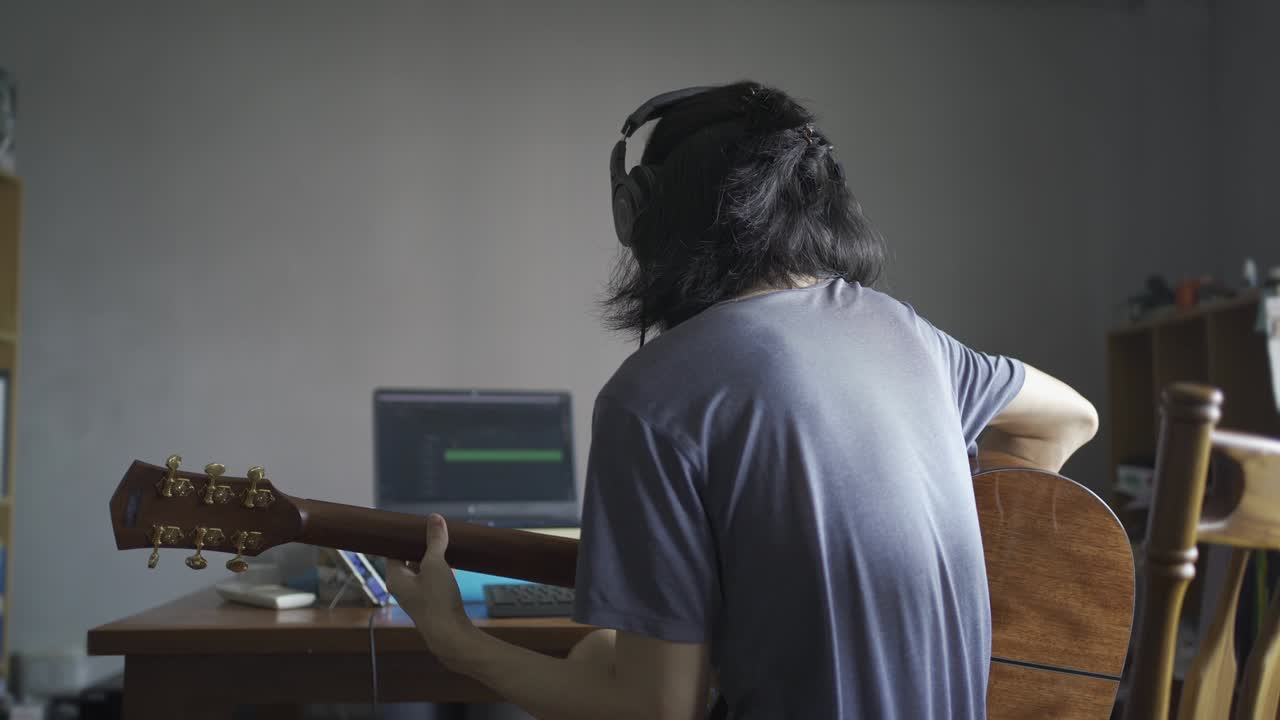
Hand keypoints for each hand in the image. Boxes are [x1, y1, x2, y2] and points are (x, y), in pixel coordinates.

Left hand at [386, 513, 476, 668]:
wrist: (450, 634)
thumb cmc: (436, 600)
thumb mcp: (436, 564)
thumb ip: (435, 541)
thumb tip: (434, 518)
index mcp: (395, 578)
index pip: (393, 551)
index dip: (404, 538)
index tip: (414, 527)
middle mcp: (402, 588)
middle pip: (408, 560)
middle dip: (421, 547)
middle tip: (434, 532)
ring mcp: (416, 597)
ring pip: (422, 571)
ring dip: (433, 559)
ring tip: (446, 545)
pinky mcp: (431, 603)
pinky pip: (432, 581)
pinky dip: (440, 571)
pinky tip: (454, 565)